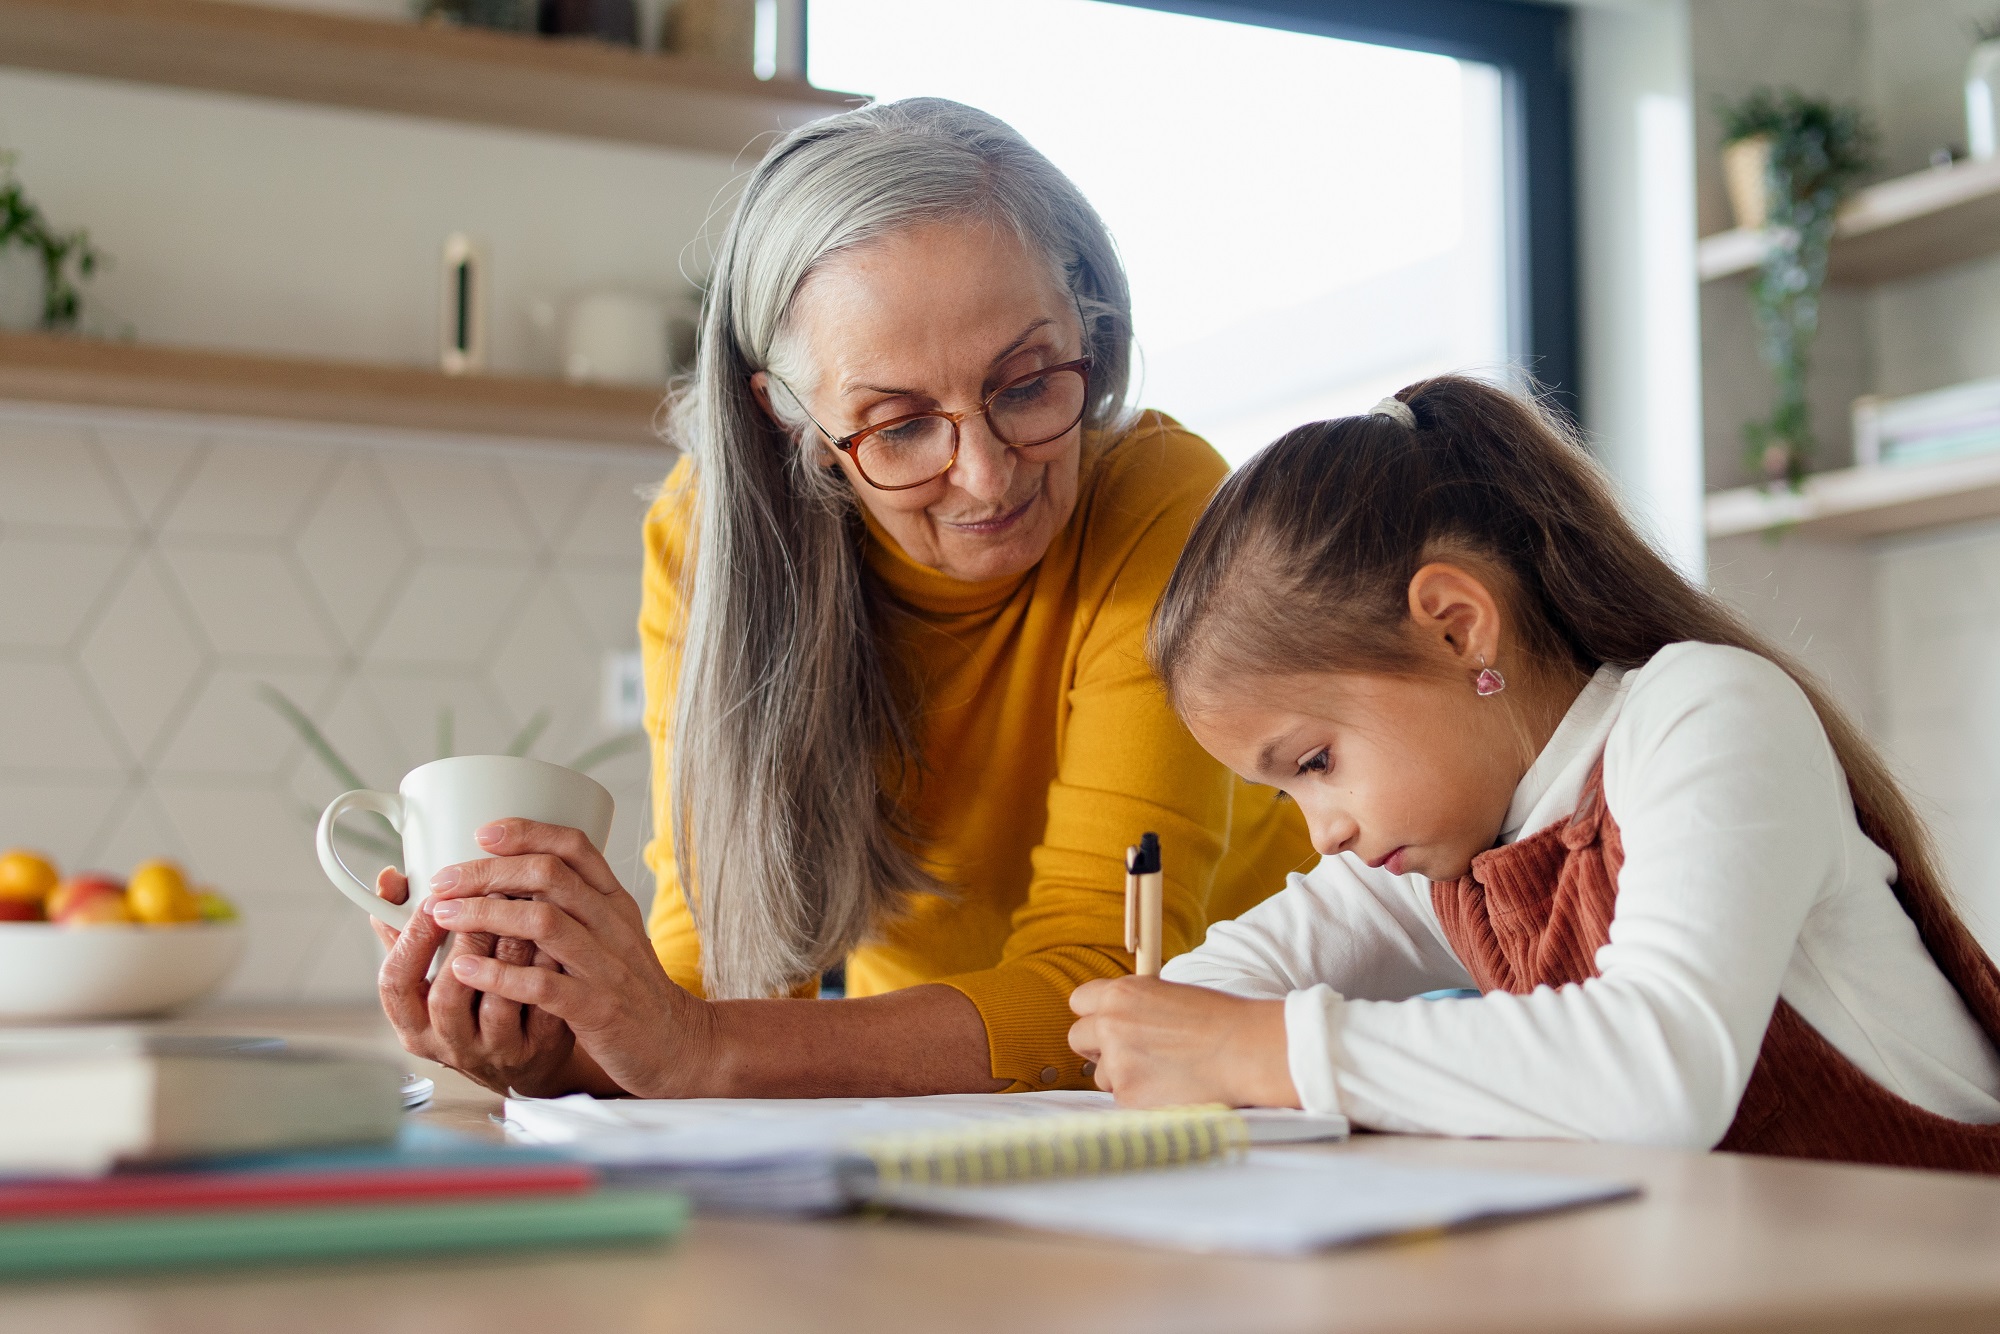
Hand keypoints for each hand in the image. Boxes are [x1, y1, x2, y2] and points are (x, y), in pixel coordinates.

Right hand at [371, 867, 580, 1096]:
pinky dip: (546, 967)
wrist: (521, 1056)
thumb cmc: (469, 1001)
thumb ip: (405, 928)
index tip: (433, 900)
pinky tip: (551, 936)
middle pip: (447, 996)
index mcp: (414, 1024)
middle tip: (489, 896)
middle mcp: (451, 1044)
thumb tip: (388, 878)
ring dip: (510, 949)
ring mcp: (495, 1051)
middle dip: (467, 940)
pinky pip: (543, 1006)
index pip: (396, 983)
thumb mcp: (428, 973)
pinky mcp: (537, 1048)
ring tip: (522, 908)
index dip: (412, 938)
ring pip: (499, 1003)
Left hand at [419, 820, 717, 1098]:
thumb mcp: (612, 935)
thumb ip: (572, 907)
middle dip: (488, 872)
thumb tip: (509, 881)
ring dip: (485, 915)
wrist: (677, 1042)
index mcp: (613, 901)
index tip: (482, 833)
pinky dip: (497, 974)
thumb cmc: (631, 987)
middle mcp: (612, 924)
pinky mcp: (597, 1008)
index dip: (526, 833)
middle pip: (549, 876)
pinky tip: (463, 969)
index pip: (574, 846)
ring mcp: (606, 965)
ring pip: (543, 922)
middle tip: (443, 882)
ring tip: (444, 916)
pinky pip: (542, 984)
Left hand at [1067, 976, 1298, 1108]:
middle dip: (1098, 1047)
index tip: (1106, 1023)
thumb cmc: (1217, 1020)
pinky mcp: (1129, 1096)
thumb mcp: (1167, 994)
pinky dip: (1141, 1097)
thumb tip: (1115, 1020)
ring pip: (1101, 1074)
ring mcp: (1117, 1062)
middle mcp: (1110, 1025)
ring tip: (1162, 1070)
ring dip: (1122, 1075)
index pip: (1079, 1001)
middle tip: (1129, 1052)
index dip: (1094, 1014)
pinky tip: (1170, 1086)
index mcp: (1121, 993)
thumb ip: (1133, 1006)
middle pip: (1077, 1038)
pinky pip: (1122, 1099)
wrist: (1244, 1050)